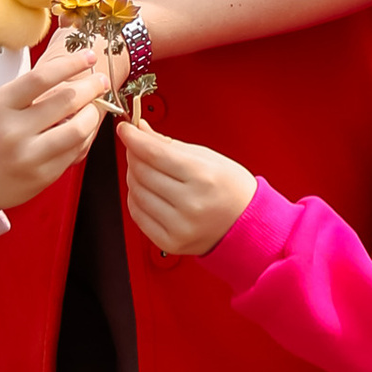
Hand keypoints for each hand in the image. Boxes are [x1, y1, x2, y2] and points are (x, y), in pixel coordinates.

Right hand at [0, 47, 108, 213]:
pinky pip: (76, 151)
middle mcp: (14, 130)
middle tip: (100, 81)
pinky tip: (84, 129)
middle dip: (91, 87)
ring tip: (94, 108)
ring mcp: (29, 155)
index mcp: (0, 105)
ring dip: (93, 114)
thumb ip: (30, 92)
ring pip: (78, 129)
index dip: (71, 63)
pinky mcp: (42, 176)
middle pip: (66, 101)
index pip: (42, 77)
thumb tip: (71, 72)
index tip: (88, 57)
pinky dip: (86, 136)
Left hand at [116, 115, 255, 257]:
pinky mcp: (170, 242)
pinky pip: (138, 215)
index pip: (154, 153)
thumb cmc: (232, 189)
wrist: (246, 224)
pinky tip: (147, 191)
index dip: (134, 138)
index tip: (125, 129)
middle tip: (137, 147)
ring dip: (134, 176)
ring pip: (136, 193)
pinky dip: (136, 199)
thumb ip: (169, 144)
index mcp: (203, 177)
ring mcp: (179, 226)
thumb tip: (140, 130)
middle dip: (134, 155)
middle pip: (142, 172)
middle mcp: (191, 204)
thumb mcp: (207, 157)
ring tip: (146, 170)